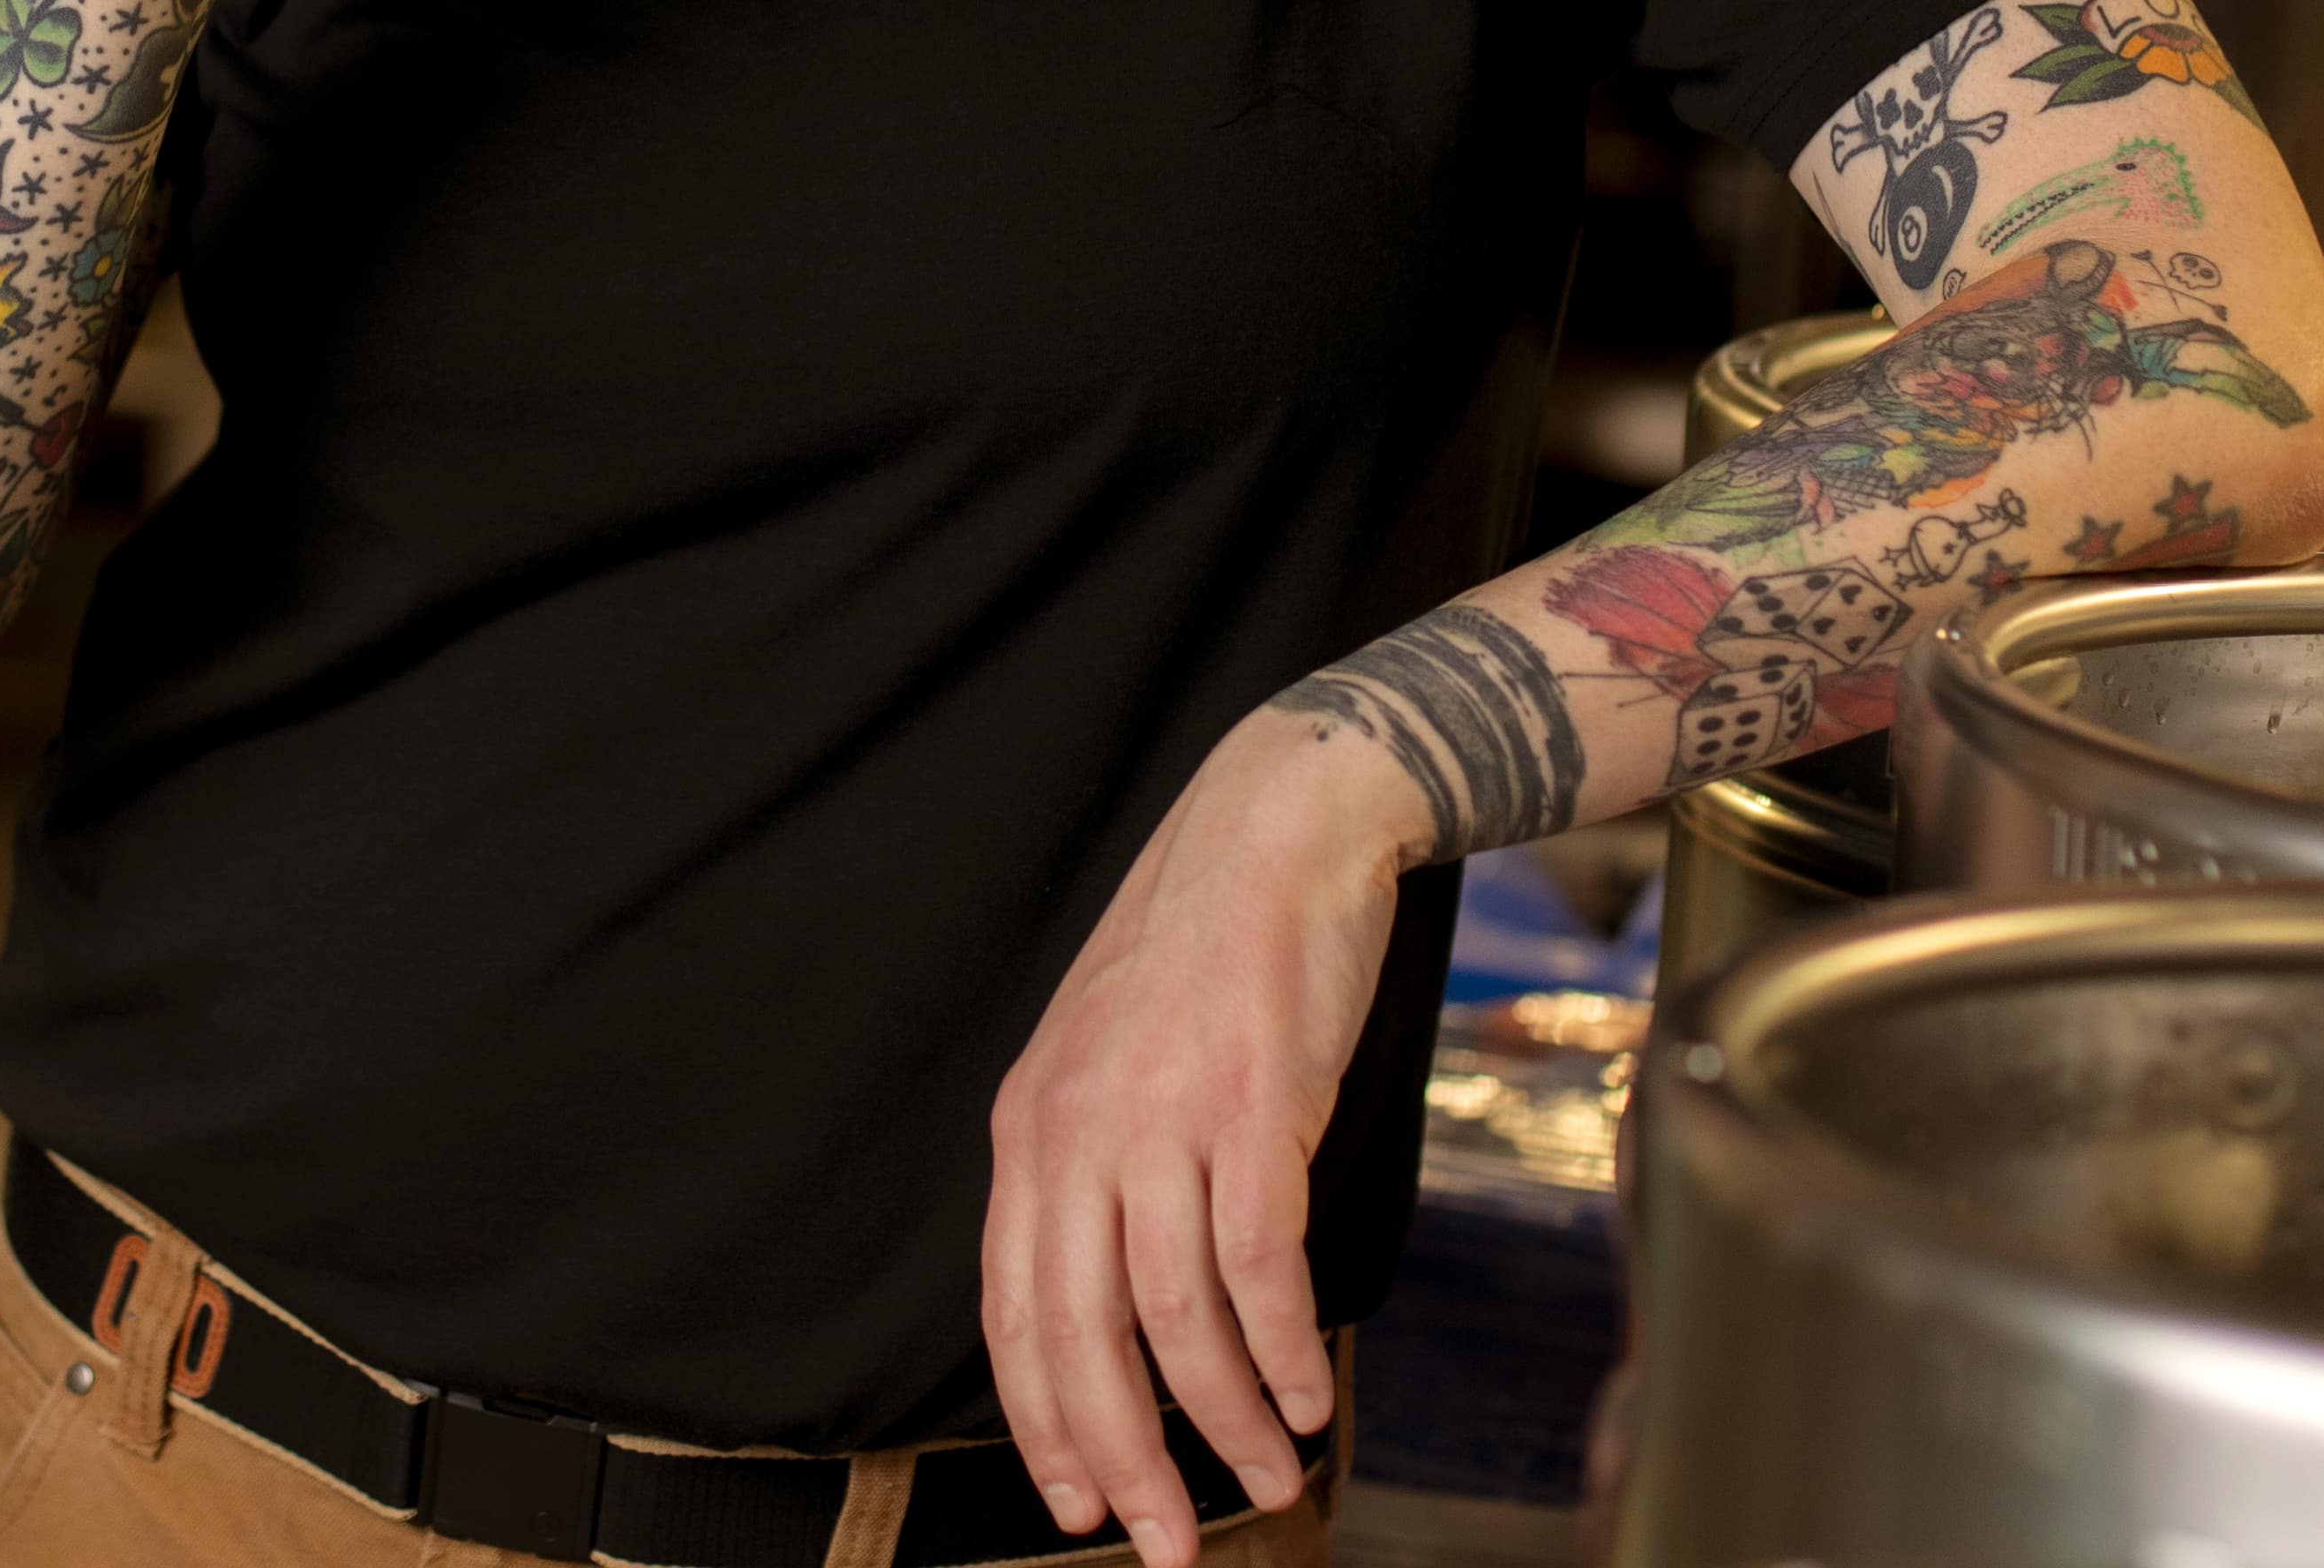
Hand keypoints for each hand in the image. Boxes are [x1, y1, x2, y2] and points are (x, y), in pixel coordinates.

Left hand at [981, 714, 1417, 1566]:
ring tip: (1275, 1478)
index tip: (1080, 1508)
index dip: (1046, 1424)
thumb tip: (1118, 1308)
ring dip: (1226, 1420)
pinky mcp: (1255, 1103)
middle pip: (1085, 1337)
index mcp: (1032, 1130)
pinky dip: (1283, 1348)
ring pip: (1178, 1315)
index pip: (1016, 1313)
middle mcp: (1080, 1130)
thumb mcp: (1108, 1063)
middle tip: (1171, 1545)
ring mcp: (1165, 1116)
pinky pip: (1260, 1263)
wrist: (1278, 827)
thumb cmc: (1203, 954)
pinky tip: (1307, 1395)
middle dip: (1127, 1461)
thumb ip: (1097, 1175)